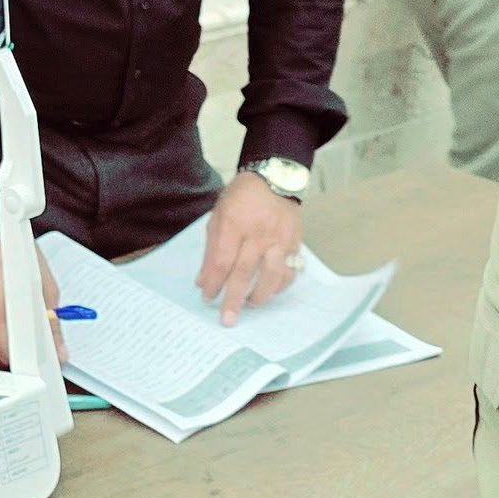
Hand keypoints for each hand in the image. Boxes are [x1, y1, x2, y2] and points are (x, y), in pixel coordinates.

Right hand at [0, 243, 65, 367]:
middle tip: (37, 334)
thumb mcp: (45, 289)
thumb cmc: (18, 254)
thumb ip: (51, 325)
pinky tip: (5, 307)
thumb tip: (58, 351)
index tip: (43, 362)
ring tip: (18, 312)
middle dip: (22, 347)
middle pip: (3, 348)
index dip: (31, 360)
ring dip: (8, 334)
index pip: (14, 352)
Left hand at [197, 172, 304, 325]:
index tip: (207, 297)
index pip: (222, 261)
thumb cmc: (241, 198)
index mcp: (234, 224)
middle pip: (244, 272)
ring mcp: (279, 239)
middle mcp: (258, 233)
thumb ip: (212, 249)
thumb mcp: (218, 216)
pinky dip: (281, 284)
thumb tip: (203, 280)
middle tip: (227, 319)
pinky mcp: (295, 242)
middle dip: (234, 298)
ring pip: (271, 274)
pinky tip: (271, 291)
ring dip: (260, 295)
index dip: (213, 282)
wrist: (274, 178)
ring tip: (250, 305)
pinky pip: (289, 269)